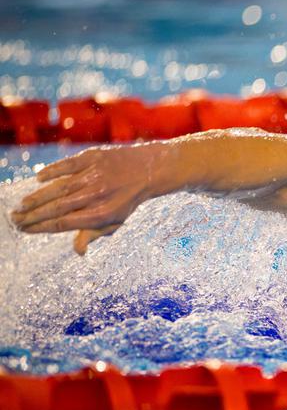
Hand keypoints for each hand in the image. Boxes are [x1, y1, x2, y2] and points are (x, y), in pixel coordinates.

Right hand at [10, 144, 165, 253]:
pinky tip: (38, 179)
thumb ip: (94, 234)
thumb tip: (78, 252)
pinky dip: (51, 171)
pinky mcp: (93, 157)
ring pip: (59, 188)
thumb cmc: (126, 198)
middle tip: (14, 220)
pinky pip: (67, 165)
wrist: (149, 169)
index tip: (25, 230)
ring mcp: (94, 175)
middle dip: (33, 215)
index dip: (42, 227)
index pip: (65, 223)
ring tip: (21, 206)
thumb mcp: (116, 220)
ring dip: (37, 198)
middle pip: (58, 208)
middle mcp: (97, 195)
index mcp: (102, 214)